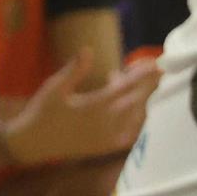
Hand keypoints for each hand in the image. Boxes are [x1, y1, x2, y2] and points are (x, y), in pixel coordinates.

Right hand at [3, 55, 160, 167]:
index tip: (156, 64)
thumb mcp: (54, 87)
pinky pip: (131, 133)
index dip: (142, 75)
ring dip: (143, 100)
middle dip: (149, 85)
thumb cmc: (43, 112)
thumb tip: (88, 49)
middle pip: (136, 101)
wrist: (36, 143)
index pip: (125, 87)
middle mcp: (108, 123)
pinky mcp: (107, 146)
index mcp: (95, 106)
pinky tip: (136, 111)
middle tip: (160, 71)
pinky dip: (138, 120)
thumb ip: (74, 70)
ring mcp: (109, 136)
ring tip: (147, 86)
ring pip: (136, 117)